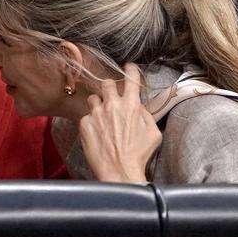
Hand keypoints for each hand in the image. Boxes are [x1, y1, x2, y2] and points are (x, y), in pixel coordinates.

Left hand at [78, 63, 161, 182]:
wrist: (118, 170)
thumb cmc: (139, 153)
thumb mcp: (153, 132)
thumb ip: (145, 114)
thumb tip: (138, 106)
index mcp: (131, 105)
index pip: (131, 78)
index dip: (131, 70)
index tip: (129, 67)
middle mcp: (112, 105)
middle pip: (107, 83)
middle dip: (110, 87)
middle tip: (112, 95)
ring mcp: (96, 113)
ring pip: (94, 98)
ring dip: (98, 104)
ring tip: (102, 116)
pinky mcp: (84, 124)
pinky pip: (86, 116)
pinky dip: (91, 121)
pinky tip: (97, 132)